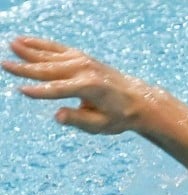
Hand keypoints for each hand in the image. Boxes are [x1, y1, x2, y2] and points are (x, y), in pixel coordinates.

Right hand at [3, 36, 154, 134]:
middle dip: (26, 68)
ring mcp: (83, 61)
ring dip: (29, 51)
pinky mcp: (82, 58)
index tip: (22, 91)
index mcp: (90, 87)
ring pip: (51, 56)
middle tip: (5, 65)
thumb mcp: (101, 125)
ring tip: (11, 45)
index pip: (60, 90)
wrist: (138, 100)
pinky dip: (40, 44)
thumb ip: (79, 120)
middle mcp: (85, 70)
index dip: (40, 92)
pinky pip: (57, 49)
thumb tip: (58, 116)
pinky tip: (24, 40)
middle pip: (50, 70)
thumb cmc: (119, 116)